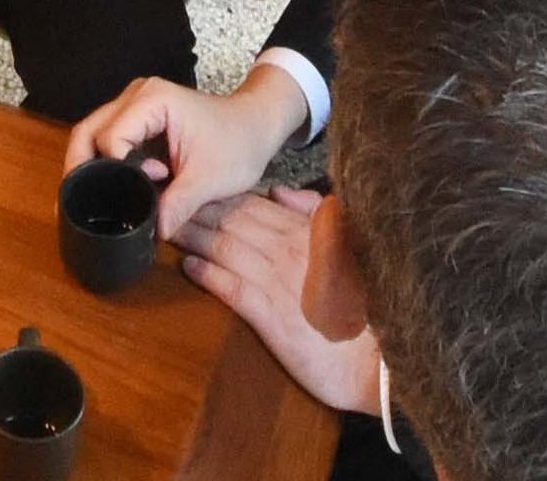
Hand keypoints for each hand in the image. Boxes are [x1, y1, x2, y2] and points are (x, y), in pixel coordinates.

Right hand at [64, 70, 312, 238]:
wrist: (256, 125)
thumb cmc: (238, 143)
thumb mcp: (210, 179)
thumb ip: (178, 204)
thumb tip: (153, 233)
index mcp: (153, 101)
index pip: (111, 137)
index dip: (117, 170)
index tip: (145, 186)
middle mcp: (136, 96)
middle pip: (88, 130)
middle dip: (81, 168)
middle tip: (78, 204)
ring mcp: (135, 104)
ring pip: (93, 133)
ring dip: (91, 165)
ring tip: (97, 197)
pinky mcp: (138, 117)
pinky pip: (109, 138)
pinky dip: (105, 162)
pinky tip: (116, 185)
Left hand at [177, 190, 380, 416]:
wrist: (376, 357)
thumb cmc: (364, 305)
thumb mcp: (347, 247)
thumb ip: (317, 215)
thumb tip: (281, 191)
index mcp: (307, 233)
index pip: (255, 206)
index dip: (222, 196)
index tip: (196, 188)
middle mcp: (289, 250)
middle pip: (233, 221)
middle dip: (198, 209)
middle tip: (169, 202)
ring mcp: (278, 281)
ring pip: (226, 248)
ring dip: (194, 236)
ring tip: (169, 228)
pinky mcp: (270, 316)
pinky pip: (231, 288)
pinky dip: (207, 274)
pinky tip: (188, 266)